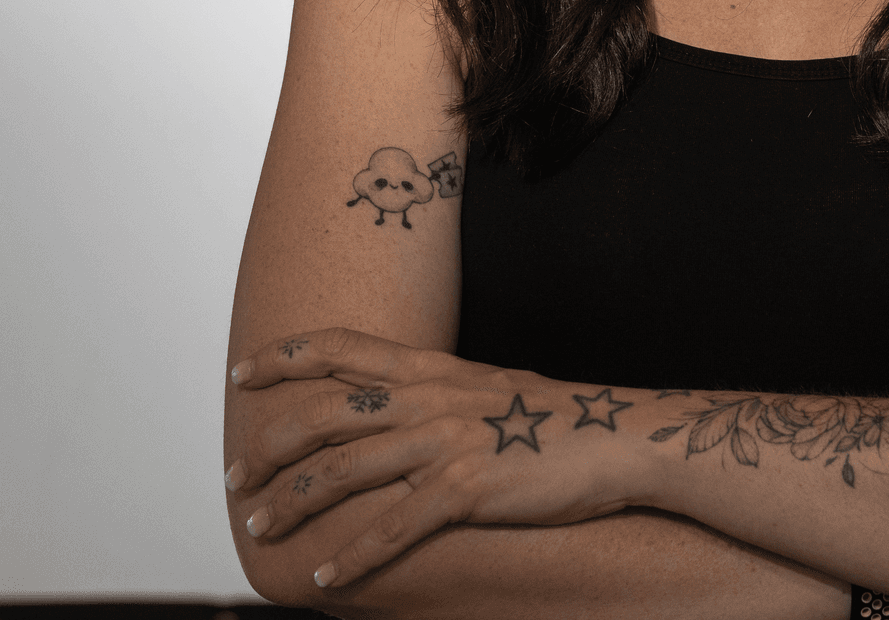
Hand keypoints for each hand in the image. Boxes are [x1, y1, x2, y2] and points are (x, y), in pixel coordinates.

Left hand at [226, 329, 639, 588]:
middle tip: (238, 478)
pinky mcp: (466, 487)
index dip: (285, 356)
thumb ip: (432, 394)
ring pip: (342, 471)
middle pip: (323, 413)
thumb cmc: (550, 418)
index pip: (342, 346)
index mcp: (431, 368)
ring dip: (291, 504)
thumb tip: (389, 411)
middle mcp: (429, 398)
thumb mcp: (482, 388)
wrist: (614, 436)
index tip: (241, 374)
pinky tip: (325, 578)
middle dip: (268, 446)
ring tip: (261, 528)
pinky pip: (392, 528)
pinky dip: (351, 557)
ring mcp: (445, 441)